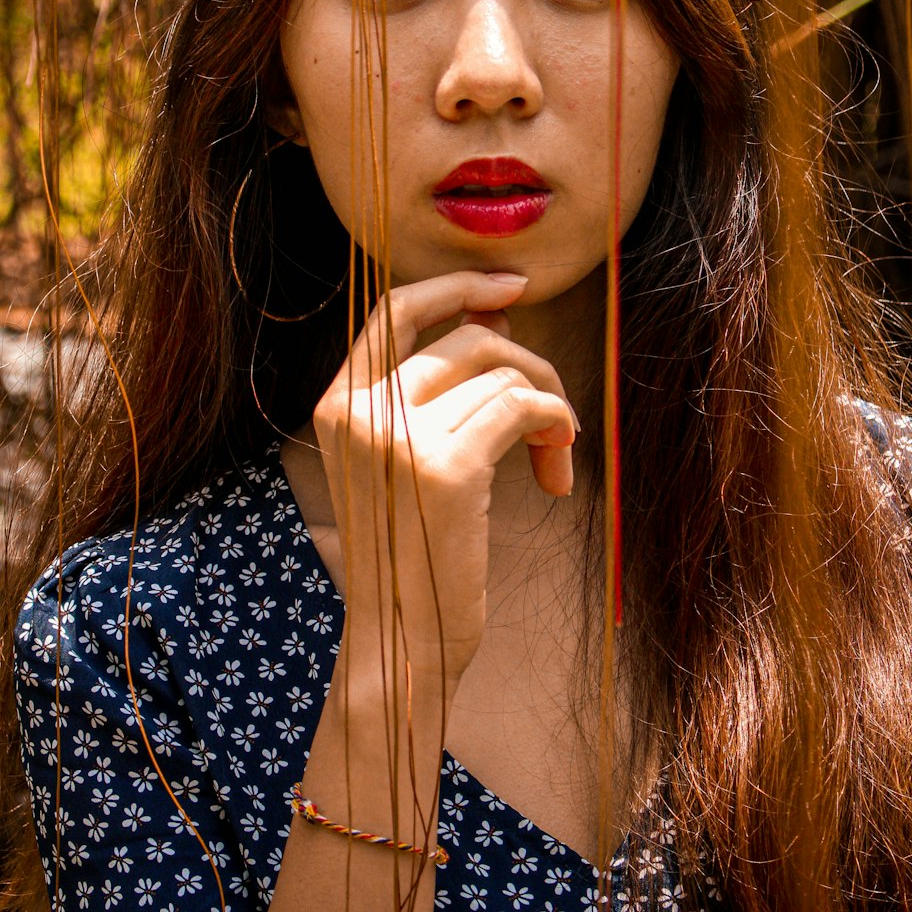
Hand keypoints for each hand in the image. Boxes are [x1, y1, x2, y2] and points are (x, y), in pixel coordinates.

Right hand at [314, 271, 576, 686]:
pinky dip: (557, 425)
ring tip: (553, 458)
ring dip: (548, 407)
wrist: (400, 643)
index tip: (512, 285)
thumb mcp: (405, 461)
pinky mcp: (447, 468)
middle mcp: (358, 412)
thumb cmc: (411, 554)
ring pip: (503, 373)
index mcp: (336, 405)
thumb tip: (495, 313)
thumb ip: (438, 388)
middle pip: (468, 338)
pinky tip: (558, 471)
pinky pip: (523, 407)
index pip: (396, 309)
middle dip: (527, 364)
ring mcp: (399, 438)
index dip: (458, 285)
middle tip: (552, 413)